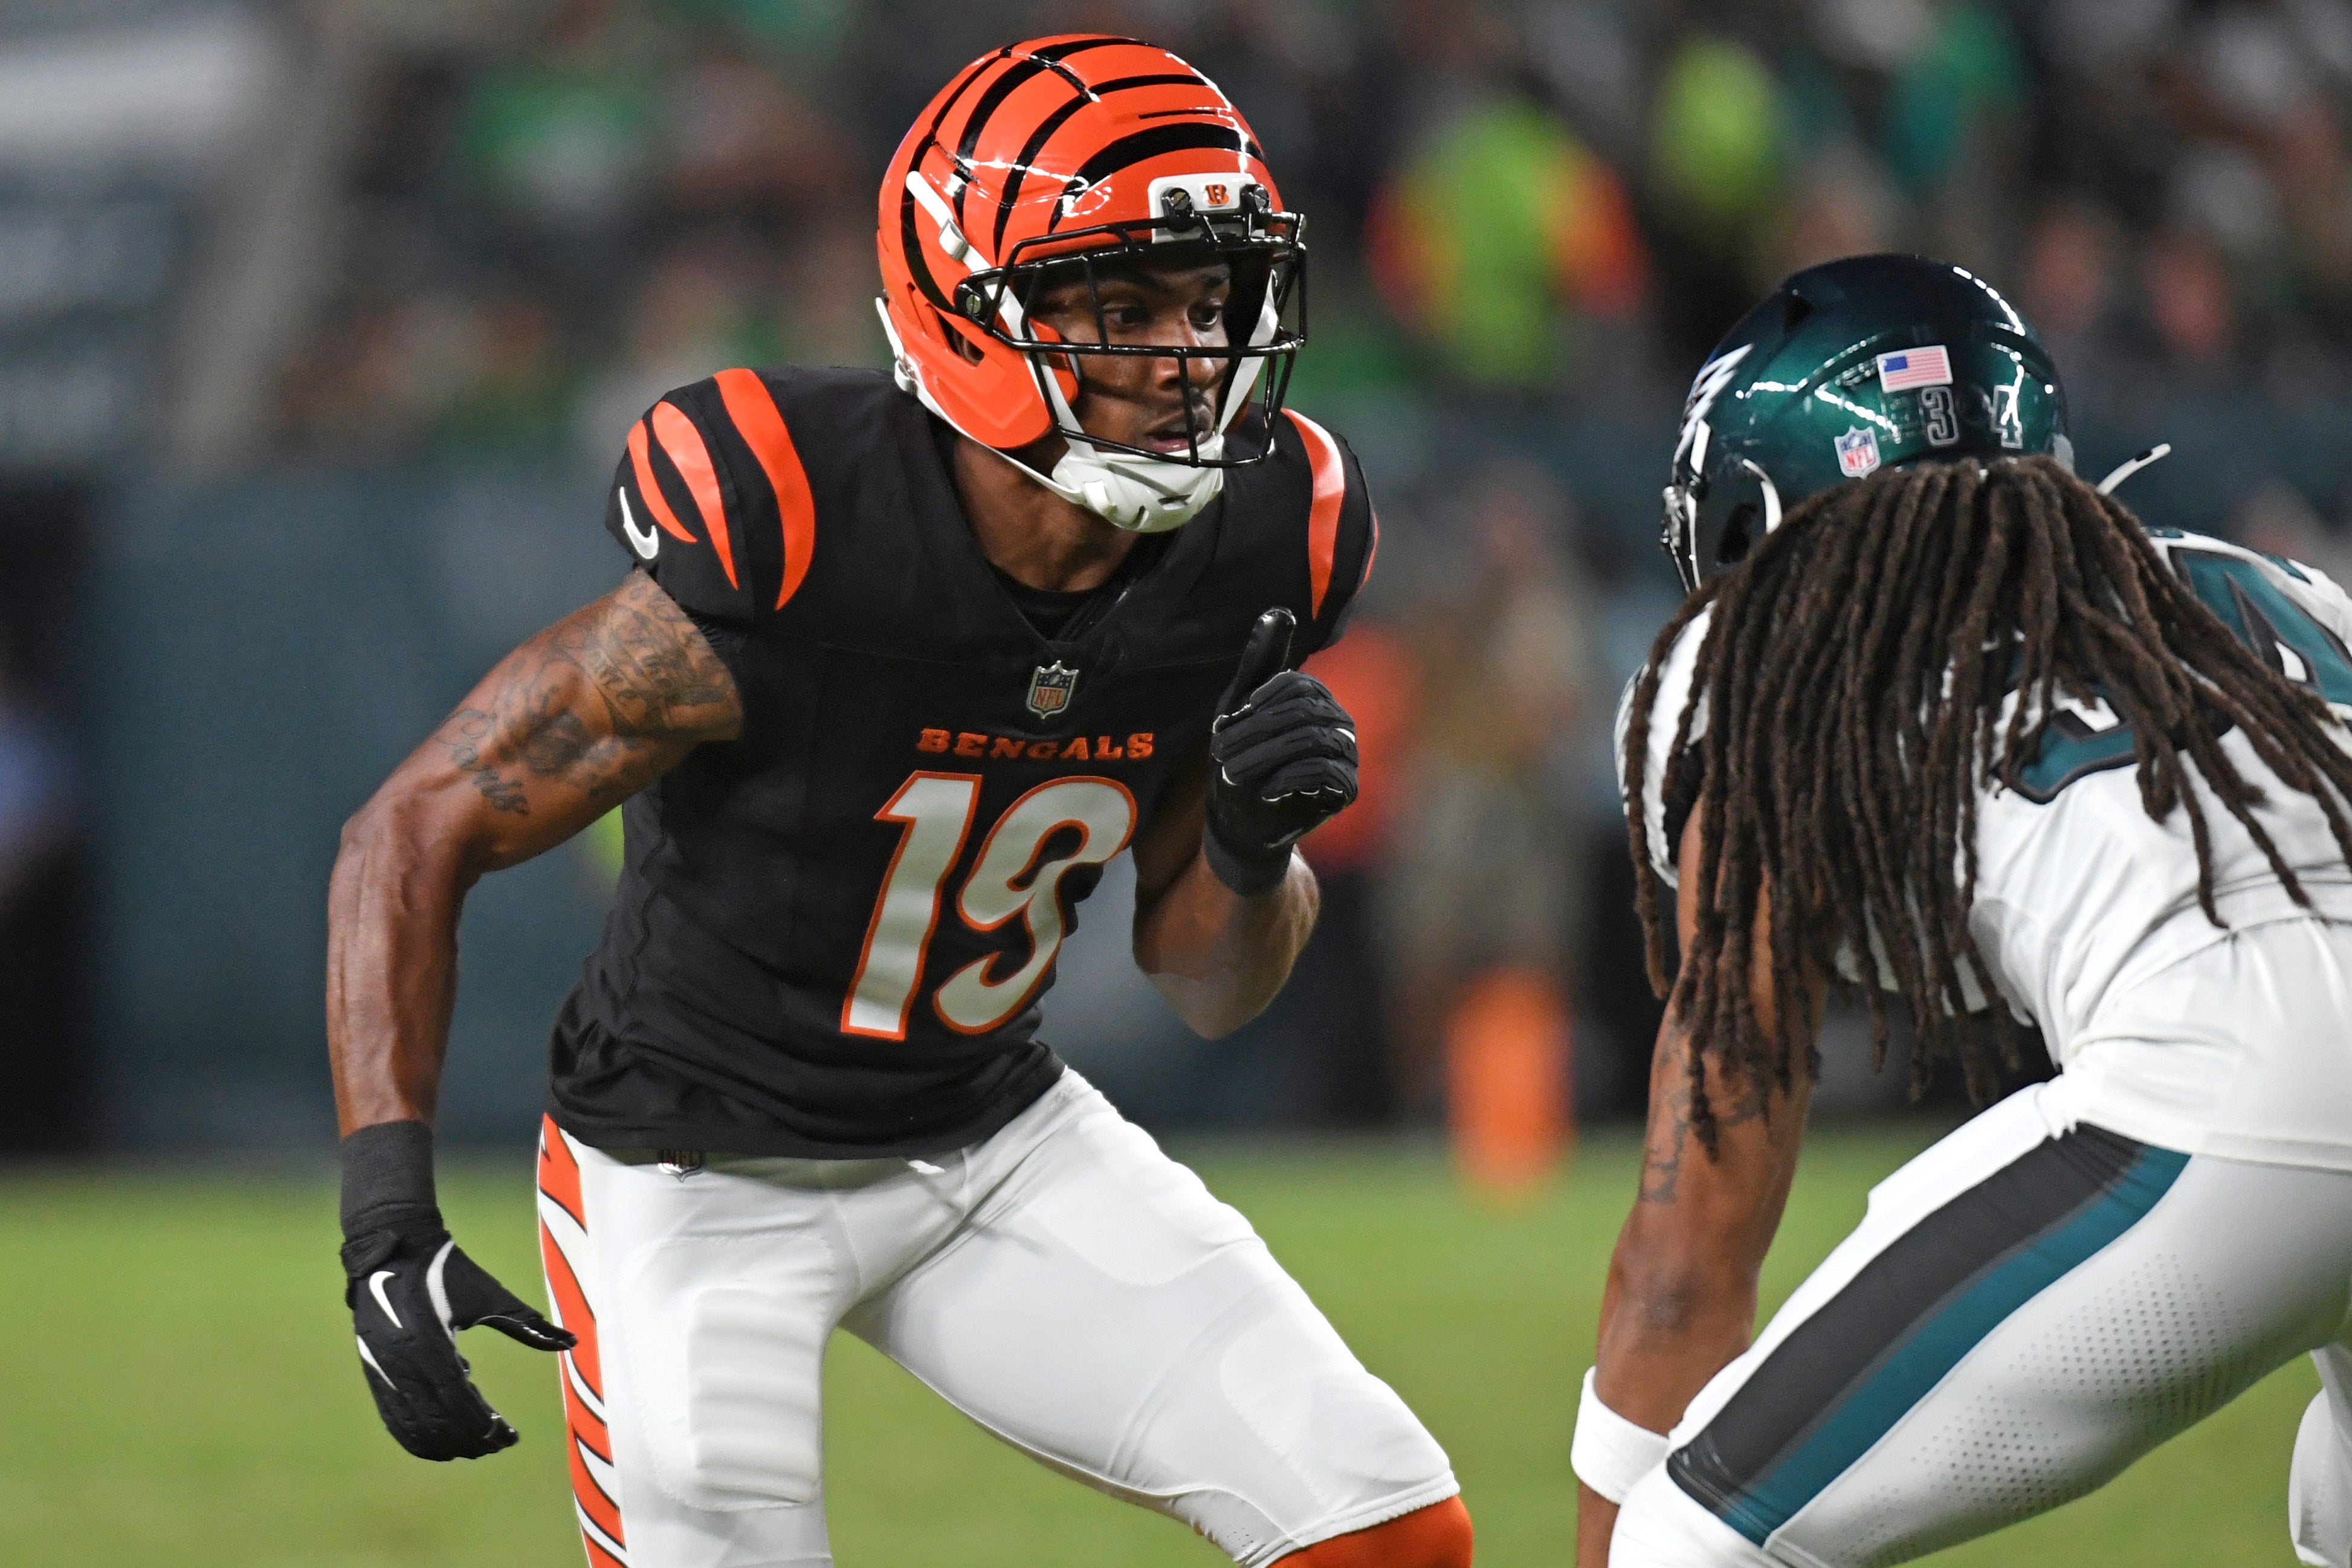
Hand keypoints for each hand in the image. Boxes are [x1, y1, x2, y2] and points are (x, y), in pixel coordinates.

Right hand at [342, 1217, 573, 1460]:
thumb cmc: (447, 1270)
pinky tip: (440, 1444)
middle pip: (437, 1419)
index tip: (510, 1437)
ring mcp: (382, 1370)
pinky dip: (415, 1438)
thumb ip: (528, 1323)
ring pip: (412, 1426)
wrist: (392, 1249)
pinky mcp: (372, 1373)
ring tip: (476, 1449)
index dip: (483, 1424)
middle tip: (500, 1445)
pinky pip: (392, 1418)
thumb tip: (572, 1341)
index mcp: (431, 1341)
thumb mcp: (489, 1294)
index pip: (458, 1398)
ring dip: (444, 1445)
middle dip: (469, 1439)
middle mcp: (402, 1362)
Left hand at [1204, 607, 1358, 893]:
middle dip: (1255, 733)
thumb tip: (1279, 611)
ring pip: (1312, 739)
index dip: (1258, 702)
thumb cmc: (1242, 758)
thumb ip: (1260, 662)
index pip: (1297, 685)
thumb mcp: (1239, 707)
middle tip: (1221, 755)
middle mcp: (1339, 721)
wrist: (1242, 818)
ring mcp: (1347, 755)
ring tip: (1235, 774)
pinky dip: (1289, 778)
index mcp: (1316, 699)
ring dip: (1265, 756)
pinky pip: (1326, 771)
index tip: (1228, 723)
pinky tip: (1265, 790)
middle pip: (1303, 712)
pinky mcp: (1347, 789)